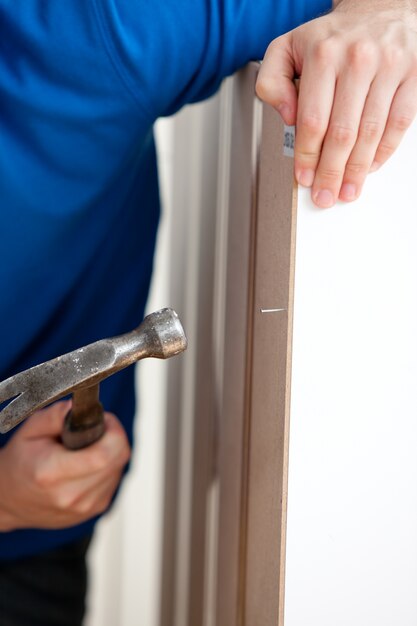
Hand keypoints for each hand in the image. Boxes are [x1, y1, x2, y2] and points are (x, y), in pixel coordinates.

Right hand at [0, 401, 130, 530]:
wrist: (11, 500)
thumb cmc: (20, 463)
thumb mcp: (30, 430)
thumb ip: (55, 416)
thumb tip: (78, 407)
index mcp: (52, 473)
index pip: (103, 454)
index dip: (112, 430)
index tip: (103, 419)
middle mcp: (71, 495)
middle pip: (118, 459)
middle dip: (113, 437)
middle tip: (95, 429)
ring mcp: (85, 507)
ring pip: (119, 468)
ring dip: (111, 453)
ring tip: (87, 447)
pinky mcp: (95, 509)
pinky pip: (114, 480)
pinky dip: (108, 467)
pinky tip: (89, 463)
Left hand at [256, 0, 416, 207]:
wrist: (378, 8)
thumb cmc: (331, 37)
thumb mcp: (287, 48)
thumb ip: (272, 81)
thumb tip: (287, 116)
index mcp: (322, 54)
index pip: (312, 119)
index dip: (307, 156)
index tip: (304, 178)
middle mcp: (357, 59)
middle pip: (342, 132)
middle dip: (331, 172)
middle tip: (325, 196)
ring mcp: (388, 66)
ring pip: (371, 132)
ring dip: (357, 170)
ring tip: (347, 191)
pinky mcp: (413, 74)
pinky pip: (399, 122)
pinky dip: (385, 151)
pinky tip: (371, 167)